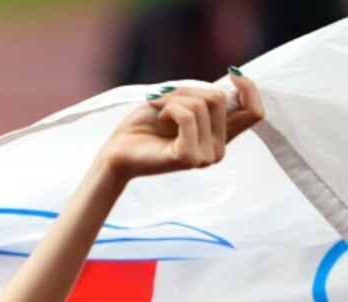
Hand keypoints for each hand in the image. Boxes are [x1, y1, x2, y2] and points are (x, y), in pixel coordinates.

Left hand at [99, 73, 264, 183]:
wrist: (116, 151)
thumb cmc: (144, 126)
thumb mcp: (181, 102)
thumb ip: (208, 97)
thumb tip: (235, 77)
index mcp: (219, 137)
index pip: (255, 113)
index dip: (249, 88)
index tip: (232, 74)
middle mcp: (217, 150)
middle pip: (221, 99)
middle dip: (189, 90)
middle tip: (165, 100)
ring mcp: (205, 157)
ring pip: (203, 105)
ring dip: (175, 98)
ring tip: (159, 112)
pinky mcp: (188, 158)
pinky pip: (188, 116)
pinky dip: (170, 108)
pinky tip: (159, 119)